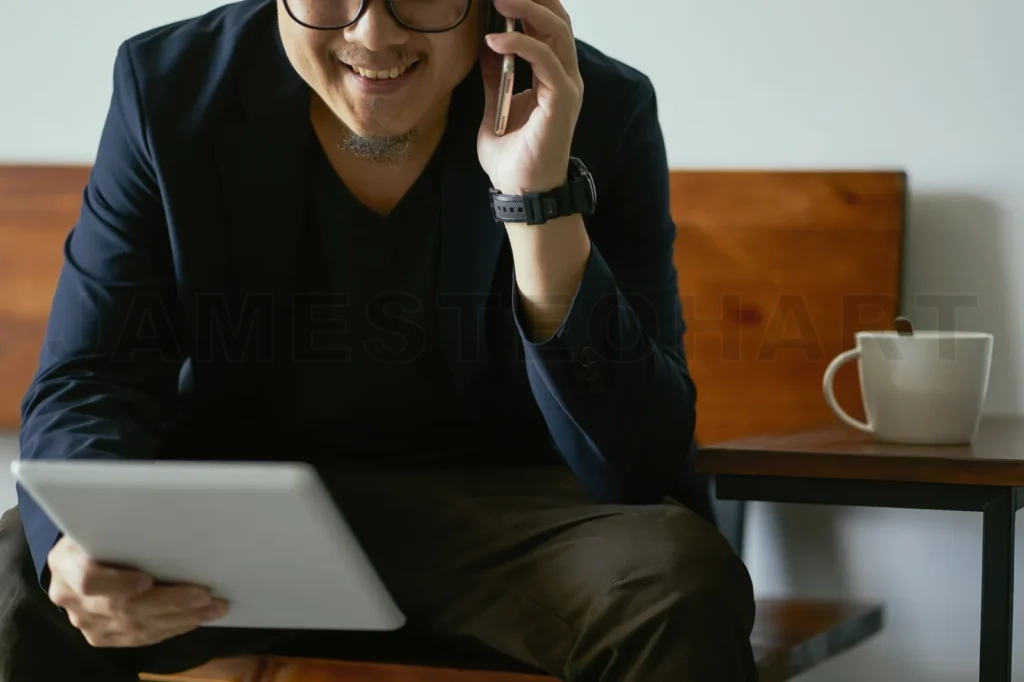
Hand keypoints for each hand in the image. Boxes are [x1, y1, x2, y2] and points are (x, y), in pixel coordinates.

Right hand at [47, 535, 228, 647]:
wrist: (76, 560)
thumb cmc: (99, 532)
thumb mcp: (101, 520)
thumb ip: (123, 524)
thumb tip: (169, 508)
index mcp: (66, 564)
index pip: (87, 580)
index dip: (118, 584)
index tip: (147, 580)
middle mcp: (70, 598)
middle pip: (122, 607)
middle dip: (169, 602)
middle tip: (204, 595)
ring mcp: (86, 621)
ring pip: (136, 626)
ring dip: (180, 618)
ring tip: (213, 607)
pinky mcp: (103, 635)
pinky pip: (139, 637)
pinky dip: (171, 628)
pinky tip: (195, 618)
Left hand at [478, 0, 582, 196]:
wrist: (522, 192)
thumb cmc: (512, 158)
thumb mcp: (494, 107)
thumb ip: (495, 75)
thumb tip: (485, 43)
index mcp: (553, 75)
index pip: (549, 25)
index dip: (531, 3)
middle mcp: (566, 76)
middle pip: (558, 19)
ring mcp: (567, 87)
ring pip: (556, 31)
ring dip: (527, 10)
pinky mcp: (562, 101)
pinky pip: (546, 61)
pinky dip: (521, 46)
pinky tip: (494, 40)